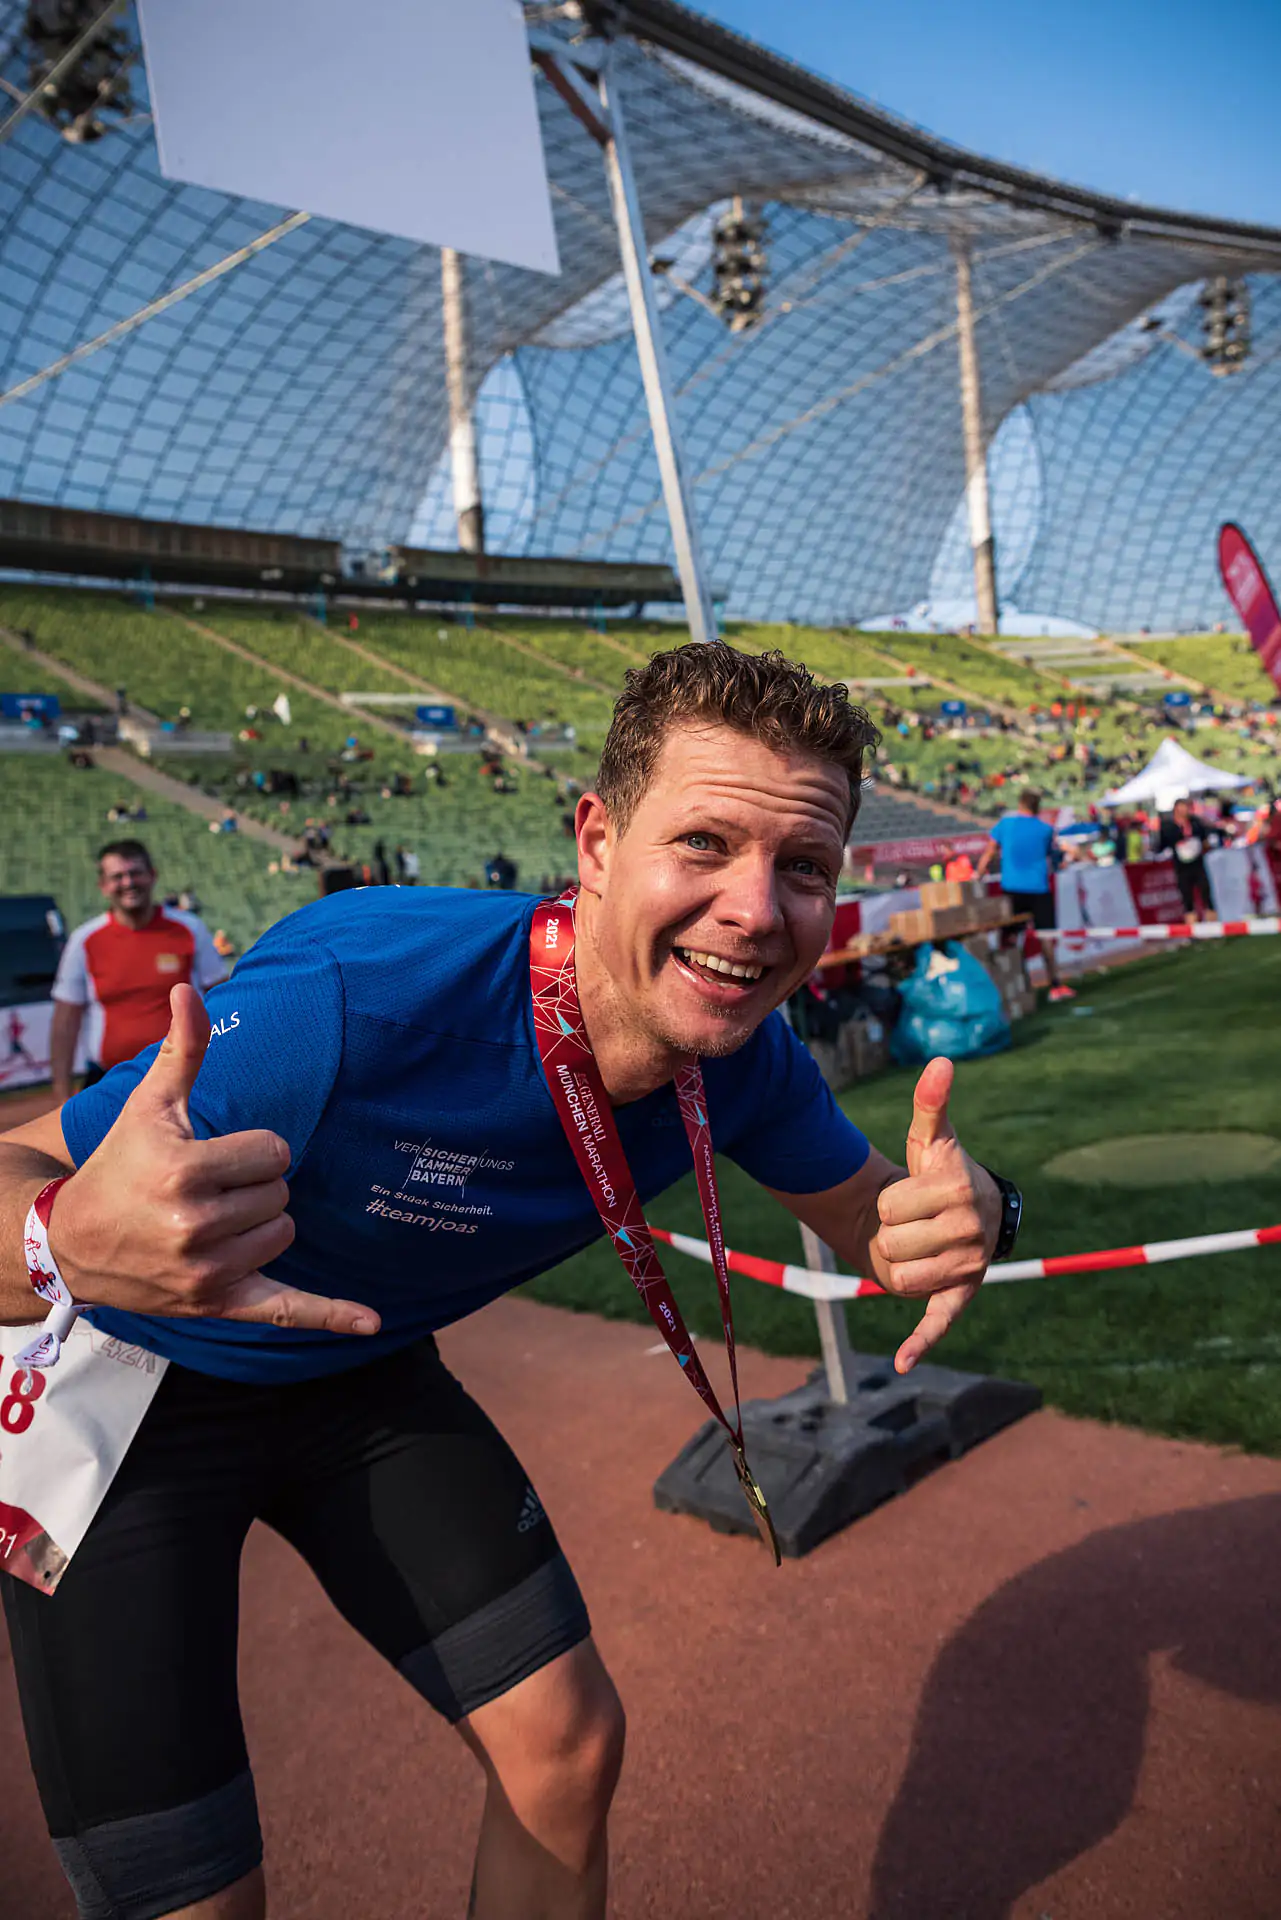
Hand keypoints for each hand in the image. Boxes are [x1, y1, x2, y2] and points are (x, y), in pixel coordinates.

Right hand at [50, 985, 379, 1336]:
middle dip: (252, 1188)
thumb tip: (191, 988)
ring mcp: (207, 1272)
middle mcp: (195, 1225)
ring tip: (210, 1223)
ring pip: (284, 1234)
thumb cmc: (120, 1166)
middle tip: (206, 1193)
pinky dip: (331, 1314)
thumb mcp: (149, 1106)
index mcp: (184, 1171)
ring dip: (261, 1226)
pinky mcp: (218, 1304)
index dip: (250, 1150)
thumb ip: (184, 1051)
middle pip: (280, 1194)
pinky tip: (372, 1323)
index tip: (214, 1158)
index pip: (273, 1152)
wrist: (72, 1245)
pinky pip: (287, 1310)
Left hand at [873, 1057, 999, 1375]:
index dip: (890, 1201)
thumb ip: (931, 1103)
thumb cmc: (940, 1174)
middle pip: (891, 1242)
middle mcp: (970, 1231)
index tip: (913, 1196)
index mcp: (958, 1191)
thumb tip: (939, 1060)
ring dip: (899, 1264)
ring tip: (921, 1247)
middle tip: (918, 1223)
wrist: (965, 1215)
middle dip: (895, 1232)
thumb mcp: (932, 1141)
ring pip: (901, 1276)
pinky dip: (919, 1343)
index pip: (889, 1205)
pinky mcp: (959, 1297)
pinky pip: (940, 1322)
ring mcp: (968, 1268)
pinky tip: (900, 1363)